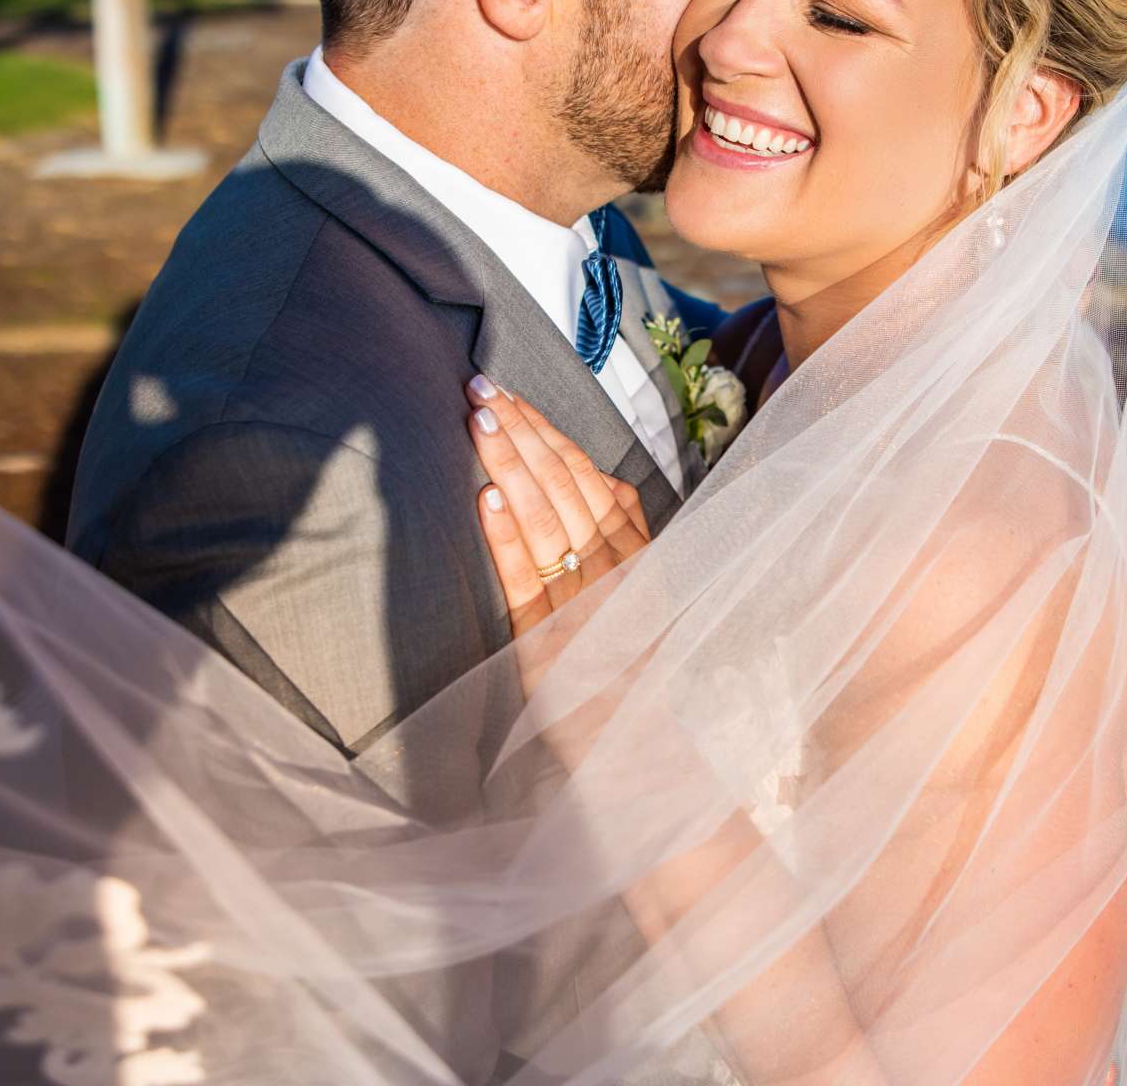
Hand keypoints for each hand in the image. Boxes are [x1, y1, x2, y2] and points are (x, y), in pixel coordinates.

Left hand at [466, 375, 647, 635]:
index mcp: (630, 548)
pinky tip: (485, 499)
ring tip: (479, 422)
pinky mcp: (544, 640)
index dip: (544, 430)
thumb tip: (608, 476)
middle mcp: (606, 566)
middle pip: (559, 483)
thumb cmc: (634, 654)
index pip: (582, 472)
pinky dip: (504, 537)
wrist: (638, 738)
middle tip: (480, 387)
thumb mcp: (647, 582)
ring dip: (509, 465)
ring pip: (541, 517)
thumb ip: (632, 527)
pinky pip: (521, 579)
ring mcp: (576, 601)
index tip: (509, 396)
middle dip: (519, 430)